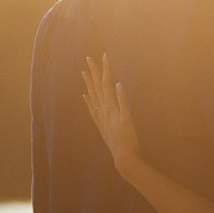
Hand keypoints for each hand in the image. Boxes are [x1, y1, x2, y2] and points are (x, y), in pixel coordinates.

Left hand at [81, 55, 141, 175]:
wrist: (123, 156)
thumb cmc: (129, 138)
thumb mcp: (128, 119)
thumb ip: (123, 101)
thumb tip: (118, 84)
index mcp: (110, 106)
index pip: (107, 83)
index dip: (106, 69)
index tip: (104, 56)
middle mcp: (102, 110)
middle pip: (97, 87)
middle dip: (93, 72)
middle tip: (89, 59)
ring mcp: (100, 117)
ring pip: (92, 96)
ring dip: (88, 83)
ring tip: (84, 72)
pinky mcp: (100, 124)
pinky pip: (92, 109)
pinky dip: (88, 100)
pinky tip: (84, 95)